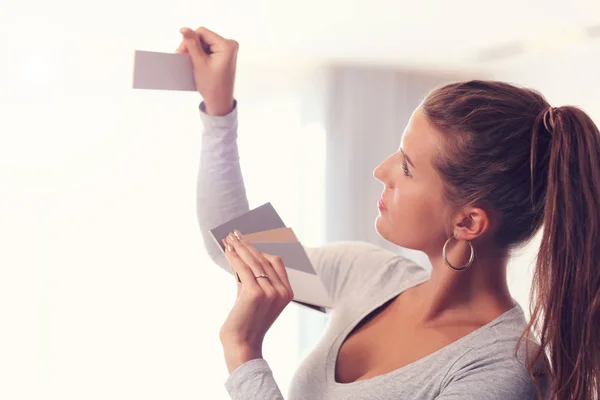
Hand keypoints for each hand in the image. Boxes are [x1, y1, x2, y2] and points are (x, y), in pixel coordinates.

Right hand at [176, 26, 237, 115]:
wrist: (219, 101)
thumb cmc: (212, 86)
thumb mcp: (199, 63)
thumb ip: (192, 44)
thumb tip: (184, 29)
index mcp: (227, 45)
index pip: (202, 32)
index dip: (189, 40)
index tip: (182, 52)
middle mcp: (230, 45)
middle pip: (204, 37)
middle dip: (192, 46)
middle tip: (184, 58)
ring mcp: (228, 50)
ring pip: (205, 43)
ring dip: (196, 51)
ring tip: (191, 62)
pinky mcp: (225, 55)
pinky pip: (209, 49)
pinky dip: (201, 55)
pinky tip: (197, 63)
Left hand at [219, 230, 294, 372]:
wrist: (241, 345)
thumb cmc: (245, 321)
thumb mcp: (252, 295)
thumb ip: (250, 276)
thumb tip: (239, 252)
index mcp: (288, 292)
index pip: (276, 261)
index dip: (261, 247)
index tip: (248, 237)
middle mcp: (282, 291)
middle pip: (264, 258)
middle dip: (248, 244)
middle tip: (235, 233)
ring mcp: (271, 292)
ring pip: (254, 261)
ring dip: (240, 247)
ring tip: (229, 238)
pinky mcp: (256, 293)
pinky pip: (244, 269)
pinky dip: (235, 257)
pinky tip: (227, 250)